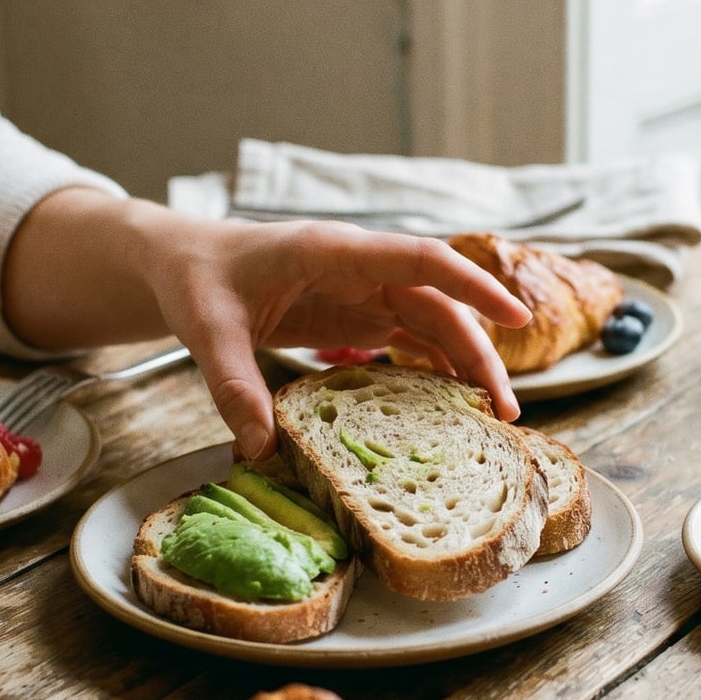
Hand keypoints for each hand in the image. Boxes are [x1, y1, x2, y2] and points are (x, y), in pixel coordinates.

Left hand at [145, 217, 530, 458]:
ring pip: (433, 323)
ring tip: (492, 418)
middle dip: (479, 352)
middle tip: (505, 412)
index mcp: (333, 252)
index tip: (518, 318)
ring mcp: (362, 292)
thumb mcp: (208, 332)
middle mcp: (360, 268)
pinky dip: (435, 368)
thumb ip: (233, 385)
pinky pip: (409, 338)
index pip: (421, 260)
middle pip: (440, 304)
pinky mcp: (355, 316)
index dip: (473, 287)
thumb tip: (261, 447)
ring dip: (464, 365)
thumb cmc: (197, 281)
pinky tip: (452, 405)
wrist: (182, 265)